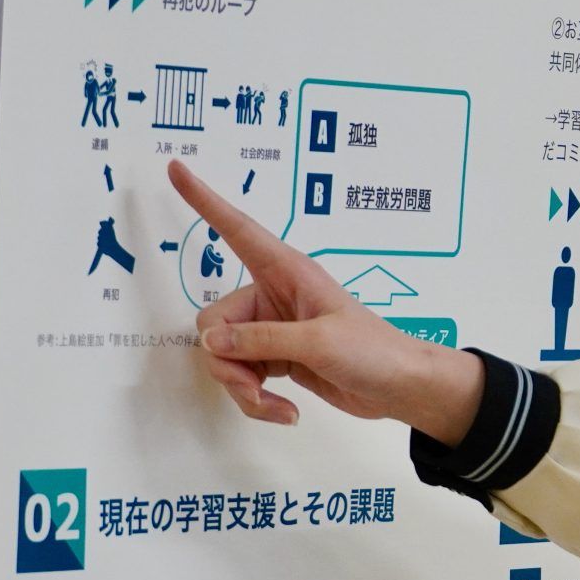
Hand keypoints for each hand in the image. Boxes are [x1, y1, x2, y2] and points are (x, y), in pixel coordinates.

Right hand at [170, 160, 482, 441]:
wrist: (403, 388)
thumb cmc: (374, 352)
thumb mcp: (318, 342)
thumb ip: (261, 340)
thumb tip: (211, 343)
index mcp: (286, 271)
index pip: (236, 229)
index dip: (204, 201)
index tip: (176, 168)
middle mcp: (272, 296)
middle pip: (214, 324)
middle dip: (226, 361)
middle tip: (253, 385)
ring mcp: (271, 329)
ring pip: (224, 356)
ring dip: (242, 386)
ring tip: (273, 403)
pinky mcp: (275, 358)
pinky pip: (242, 376)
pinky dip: (255, 399)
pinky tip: (285, 411)